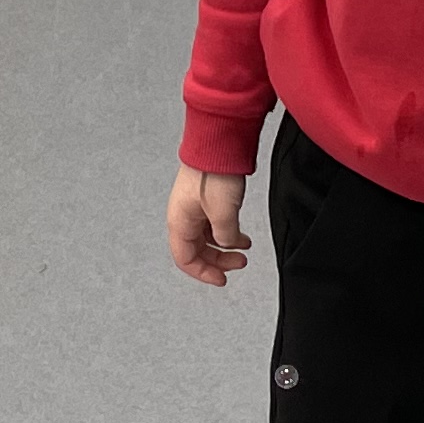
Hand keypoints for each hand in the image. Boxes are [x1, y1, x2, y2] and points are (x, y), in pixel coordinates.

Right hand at [169, 168, 251, 287]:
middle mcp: (183, 216)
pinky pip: (213, 224)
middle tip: (239, 264)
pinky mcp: (206, 198)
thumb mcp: (223, 213)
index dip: (203, 273)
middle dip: (218, 260)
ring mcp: (194, 206)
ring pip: (207, 238)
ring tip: (243, 249)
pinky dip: (227, 233)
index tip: (222, 279)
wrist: (220, 143)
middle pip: (197, 250)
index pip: (186, 259)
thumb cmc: (214, 170)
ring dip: (225, 247)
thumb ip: (225, 236)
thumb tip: (228, 244)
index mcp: (179, 222)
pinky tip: (240, 234)